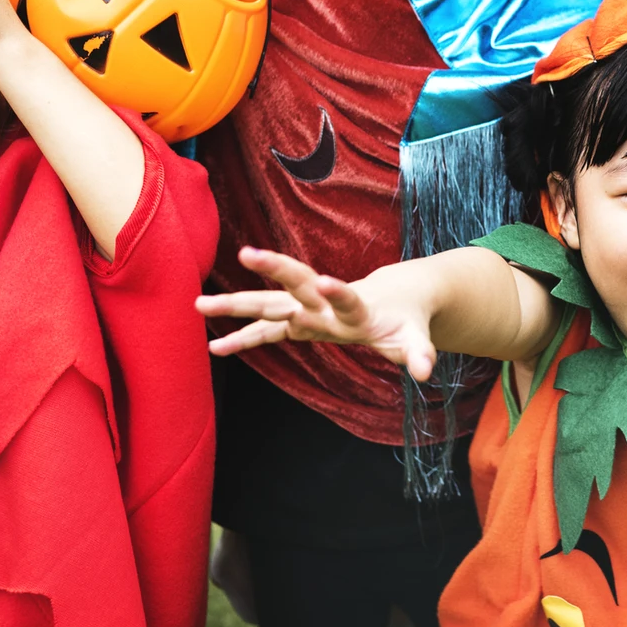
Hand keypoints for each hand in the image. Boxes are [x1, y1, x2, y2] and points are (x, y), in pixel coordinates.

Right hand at [196, 246, 441, 379]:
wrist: (398, 299)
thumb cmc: (406, 320)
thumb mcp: (417, 339)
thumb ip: (420, 353)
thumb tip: (427, 373)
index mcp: (358, 307)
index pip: (347, 296)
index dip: (337, 291)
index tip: (325, 280)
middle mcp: (327, 303)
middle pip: (299, 283)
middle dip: (275, 268)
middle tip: (247, 253)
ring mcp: (309, 310)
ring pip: (271, 301)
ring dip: (238, 302)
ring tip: (199, 303)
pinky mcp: (299, 322)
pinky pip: (266, 330)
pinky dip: (243, 338)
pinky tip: (215, 347)